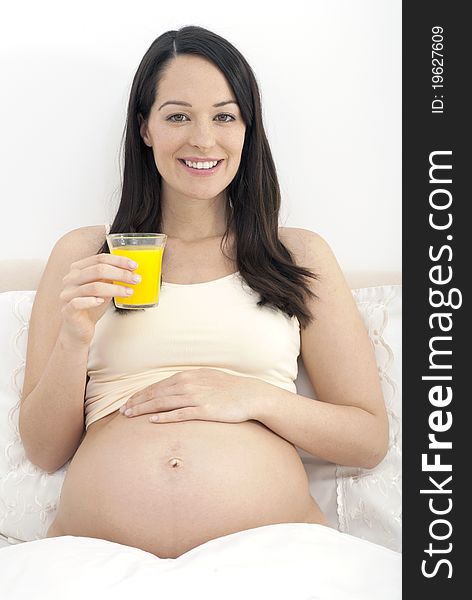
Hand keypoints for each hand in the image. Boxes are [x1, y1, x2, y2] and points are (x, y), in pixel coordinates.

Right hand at [59, 253, 140, 344]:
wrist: (79, 328)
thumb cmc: (92, 305)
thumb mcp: (104, 287)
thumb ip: (112, 277)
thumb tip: (133, 270)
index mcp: (79, 269)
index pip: (100, 259)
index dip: (118, 261)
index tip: (134, 266)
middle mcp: (71, 279)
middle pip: (98, 270)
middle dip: (120, 274)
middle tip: (136, 279)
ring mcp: (67, 294)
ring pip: (93, 287)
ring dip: (114, 289)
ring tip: (129, 292)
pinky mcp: (67, 310)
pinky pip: (77, 303)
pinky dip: (91, 301)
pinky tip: (101, 301)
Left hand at [120, 368, 267, 423]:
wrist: (249, 394)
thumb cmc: (228, 388)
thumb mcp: (206, 378)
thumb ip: (189, 382)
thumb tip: (174, 388)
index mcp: (188, 376)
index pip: (158, 385)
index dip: (141, 394)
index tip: (128, 401)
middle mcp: (189, 384)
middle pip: (156, 394)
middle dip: (137, 402)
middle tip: (122, 411)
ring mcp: (196, 397)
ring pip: (163, 403)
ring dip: (144, 409)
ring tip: (130, 415)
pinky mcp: (204, 410)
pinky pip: (180, 414)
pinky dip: (164, 417)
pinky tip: (152, 421)